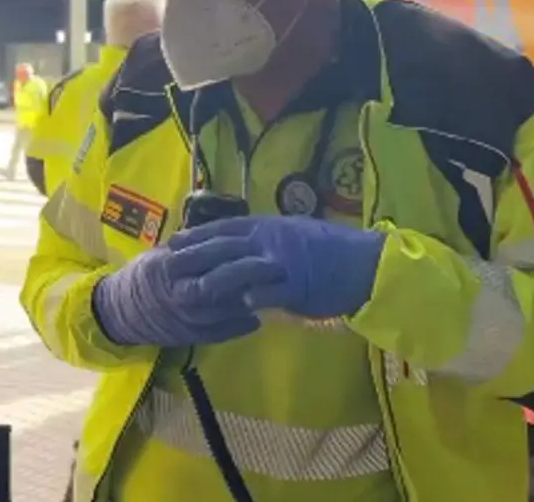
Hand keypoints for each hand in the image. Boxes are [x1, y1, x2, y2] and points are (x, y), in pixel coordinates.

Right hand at [92, 235, 284, 346]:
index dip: (232, 250)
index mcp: (166, 267)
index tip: (258, 242)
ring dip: (249, 301)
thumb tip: (224, 235)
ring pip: (220, 311)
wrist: (118, 313)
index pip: (204, 255)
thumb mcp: (160, 255)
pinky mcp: (187, 337)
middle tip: (276, 267)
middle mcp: (175, 293)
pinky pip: (216, 333)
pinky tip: (257, 319)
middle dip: (247, 276)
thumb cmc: (142, 277)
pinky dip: (237, 327)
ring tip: (274, 290)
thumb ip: (189, 248)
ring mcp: (182, 318)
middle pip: (216, 285)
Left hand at [168, 216, 385, 318]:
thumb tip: (243, 244)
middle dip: (194, 256)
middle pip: (224, 247)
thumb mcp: (293, 235)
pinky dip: (253, 298)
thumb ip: (267, 240)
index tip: (174, 240)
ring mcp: (283, 262)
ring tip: (192, 292)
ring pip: (241, 269)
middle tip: (168, 265)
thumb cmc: (331, 251)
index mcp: (269, 226)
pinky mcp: (298, 286)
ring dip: (214, 281)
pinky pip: (271, 292)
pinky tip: (236, 307)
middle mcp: (271, 240)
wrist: (366, 264)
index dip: (198, 234)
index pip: (225, 228)